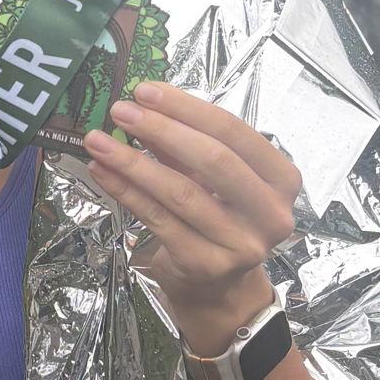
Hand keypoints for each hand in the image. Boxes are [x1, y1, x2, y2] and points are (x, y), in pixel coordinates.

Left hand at [82, 80, 302, 355]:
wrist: (220, 288)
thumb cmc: (219, 218)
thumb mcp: (213, 178)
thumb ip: (186, 145)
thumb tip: (142, 104)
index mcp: (282, 179)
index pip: (234, 132)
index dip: (186, 108)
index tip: (145, 91)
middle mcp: (271, 213)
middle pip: (213, 160)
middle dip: (161, 130)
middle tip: (120, 110)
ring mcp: (241, 244)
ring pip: (181, 192)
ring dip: (133, 162)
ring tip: (98, 140)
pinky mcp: (205, 264)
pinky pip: (158, 220)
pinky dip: (126, 192)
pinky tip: (102, 171)